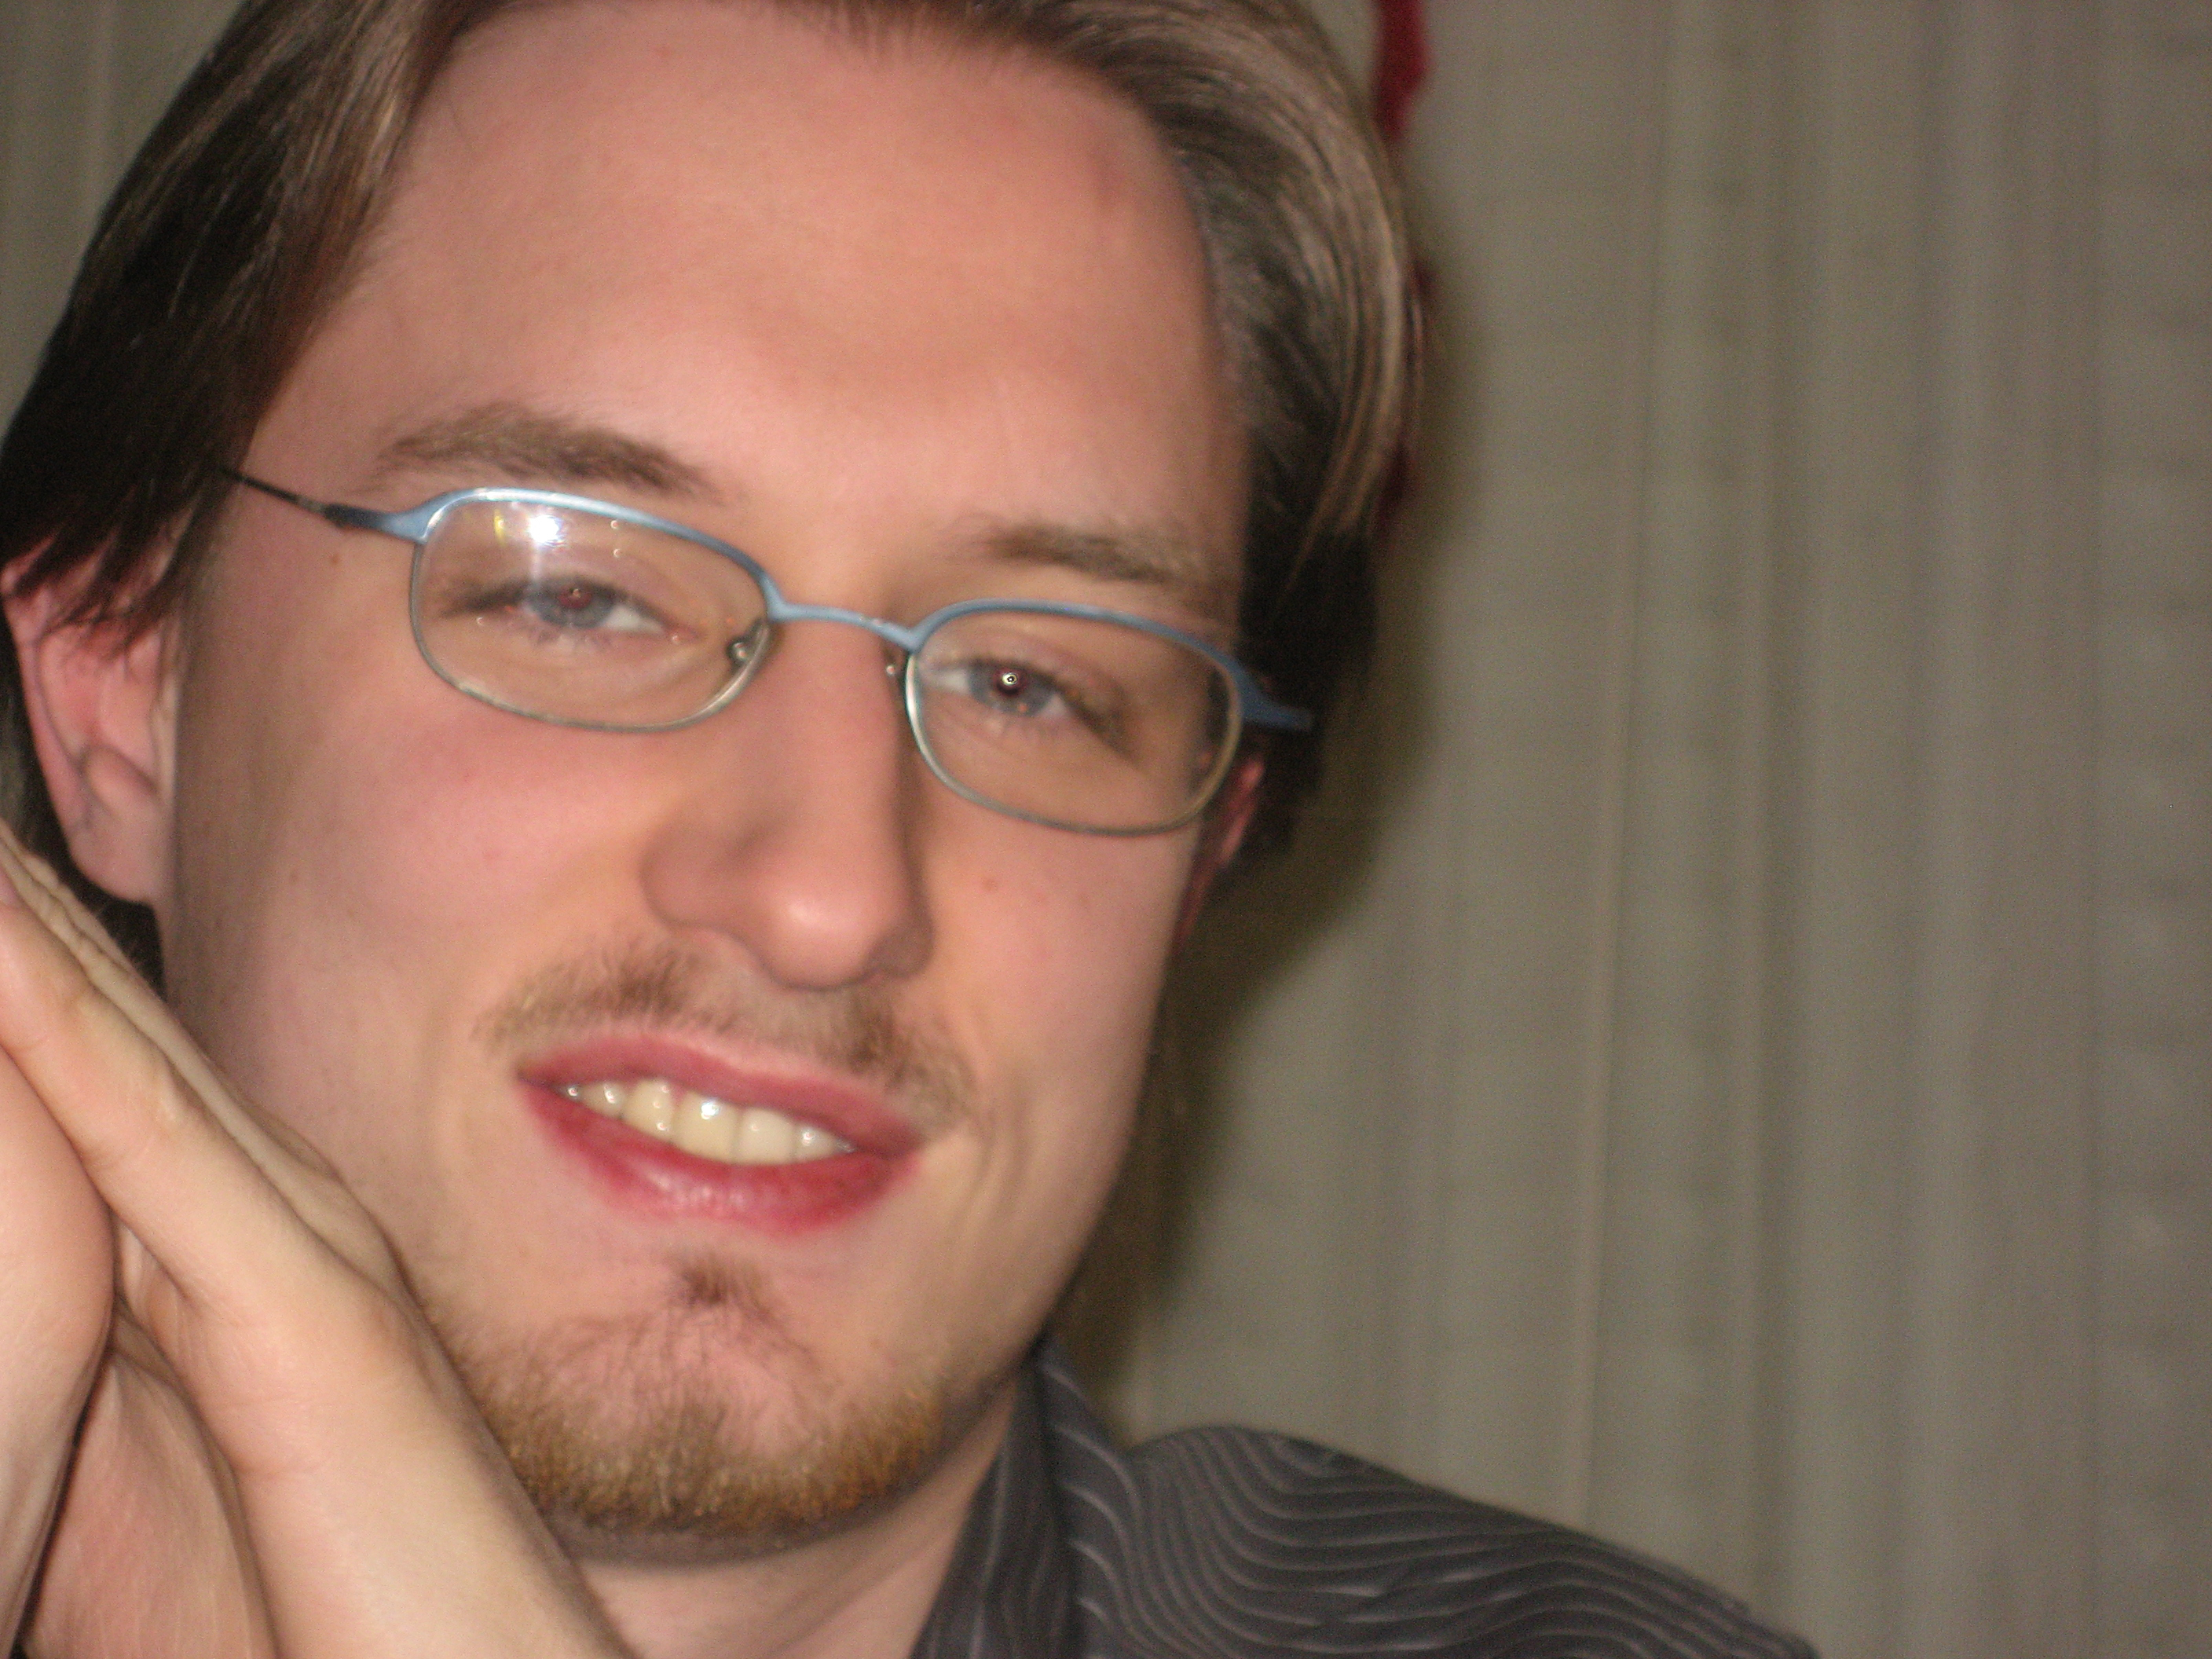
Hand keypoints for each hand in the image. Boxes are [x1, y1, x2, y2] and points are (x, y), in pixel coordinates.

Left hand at [0, 831, 628, 1658]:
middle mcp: (275, 1226)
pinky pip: (152, 1150)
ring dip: (20, 932)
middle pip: (102, 1029)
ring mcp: (300, 1258)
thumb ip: (92, 1407)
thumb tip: (29, 1382)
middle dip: (11, 909)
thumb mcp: (153, 1501)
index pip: (93, 1085)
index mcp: (236, 1266)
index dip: (14, 982)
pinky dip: (59, 1038)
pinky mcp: (305, 1324)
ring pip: (119, 1053)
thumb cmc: (338, 1627)